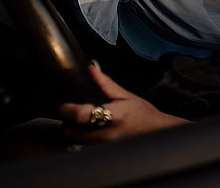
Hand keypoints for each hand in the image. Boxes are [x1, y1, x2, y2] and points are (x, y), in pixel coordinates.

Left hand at [59, 63, 188, 143]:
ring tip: (85, 119)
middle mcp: (107, 134)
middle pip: (72, 132)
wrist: (155, 131)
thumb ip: (105, 83)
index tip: (64, 104)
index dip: (68, 109)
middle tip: (74, 112)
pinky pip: (84, 145)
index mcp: (113, 116)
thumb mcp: (125, 95)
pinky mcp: (102, 151)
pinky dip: (83, 136)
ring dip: (75, 130)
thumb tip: (92, 68)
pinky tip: (93, 129)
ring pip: (76, 140)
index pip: (81, 115)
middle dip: (68, 121)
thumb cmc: (143, 114)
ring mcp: (104, 146)